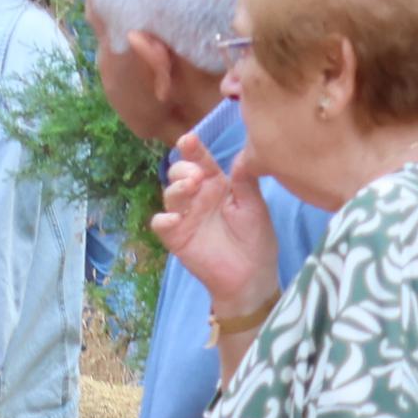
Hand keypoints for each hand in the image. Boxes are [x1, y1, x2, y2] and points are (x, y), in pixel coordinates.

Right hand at [147, 128, 276, 318]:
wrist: (252, 277)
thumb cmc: (256, 239)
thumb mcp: (255, 207)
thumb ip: (245, 182)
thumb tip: (241, 154)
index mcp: (216, 185)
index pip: (201, 161)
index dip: (193, 149)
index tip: (189, 140)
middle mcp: (197, 197)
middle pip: (178, 173)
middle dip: (182, 169)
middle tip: (196, 175)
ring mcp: (184, 216)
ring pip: (169, 194)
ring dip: (176, 188)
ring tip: (190, 188)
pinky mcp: (175, 237)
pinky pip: (161, 223)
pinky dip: (164, 218)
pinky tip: (176, 218)